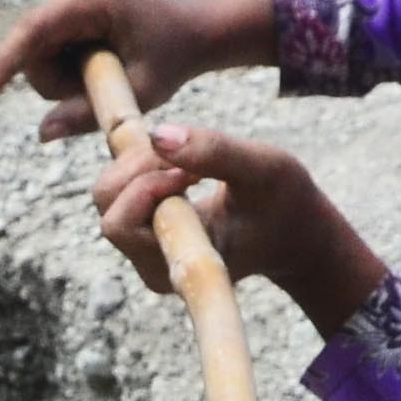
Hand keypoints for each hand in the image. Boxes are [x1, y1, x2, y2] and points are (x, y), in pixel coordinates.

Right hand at [0, 0, 273, 143]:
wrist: (191, 32)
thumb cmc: (171, 60)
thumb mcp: (137, 94)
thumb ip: (89, 114)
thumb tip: (42, 134)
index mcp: (94, 0)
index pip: (35, 30)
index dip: (8, 61)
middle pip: (33, 47)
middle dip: (57, 80)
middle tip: (103, 88)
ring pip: (36, 50)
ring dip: (63, 76)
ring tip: (104, 74)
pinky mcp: (66, 0)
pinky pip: (44, 45)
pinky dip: (65, 65)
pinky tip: (96, 63)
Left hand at [91, 121, 389, 338]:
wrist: (294, 232)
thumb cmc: (285, 203)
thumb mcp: (265, 169)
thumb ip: (215, 152)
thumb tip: (157, 134)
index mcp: (180, 263)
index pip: (120, 224)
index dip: (146, 184)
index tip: (195, 172)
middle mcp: (155, 266)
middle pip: (106, 205)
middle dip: (140, 168)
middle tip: (188, 160)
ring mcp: (146, 253)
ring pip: (108, 195)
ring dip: (142, 164)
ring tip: (191, 163)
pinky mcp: (145, 233)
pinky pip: (121, 191)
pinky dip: (146, 167)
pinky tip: (186, 169)